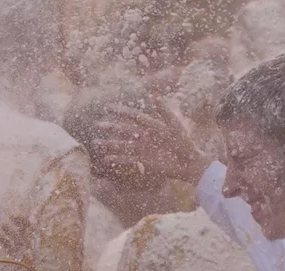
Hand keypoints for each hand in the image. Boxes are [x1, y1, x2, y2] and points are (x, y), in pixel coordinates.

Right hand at [89, 101, 205, 184]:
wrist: (187, 162)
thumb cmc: (183, 141)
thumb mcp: (174, 124)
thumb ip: (163, 110)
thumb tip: (153, 94)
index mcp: (151, 125)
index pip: (133, 116)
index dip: (121, 112)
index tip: (108, 108)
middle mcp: (144, 136)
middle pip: (124, 130)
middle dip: (110, 128)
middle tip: (97, 125)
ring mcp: (143, 149)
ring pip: (123, 145)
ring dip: (110, 144)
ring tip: (97, 144)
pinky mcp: (143, 161)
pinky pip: (128, 159)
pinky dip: (117, 159)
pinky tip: (107, 159)